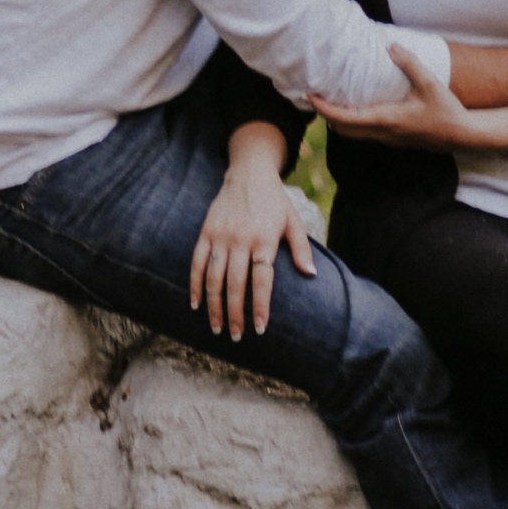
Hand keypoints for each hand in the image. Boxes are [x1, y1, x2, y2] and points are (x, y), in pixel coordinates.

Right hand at [189, 125, 317, 340]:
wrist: (249, 172)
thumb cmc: (275, 201)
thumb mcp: (293, 221)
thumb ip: (302, 249)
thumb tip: (311, 275)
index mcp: (265, 239)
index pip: (261, 280)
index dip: (259, 305)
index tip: (259, 328)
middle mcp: (241, 239)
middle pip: (235, 284)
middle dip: (235, 314)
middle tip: (236, 336)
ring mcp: (221, 236)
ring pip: (214, 277)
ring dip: (214, 306)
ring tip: (217, 328)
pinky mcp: (206, 232)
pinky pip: (197, 263)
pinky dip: (195, 285)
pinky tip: (196, 305)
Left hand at [318, 42, 479, 148]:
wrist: (463, 136)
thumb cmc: (446, 110)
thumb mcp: (430, 83)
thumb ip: (409, 63)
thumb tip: (390, 45)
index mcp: (386, 120)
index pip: (345, 119)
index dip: (324, 109)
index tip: (310, 97)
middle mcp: (383, 133)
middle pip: (343, 130)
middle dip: (326, 116)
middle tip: (314, 97)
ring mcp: (389, 140)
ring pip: (354, 135)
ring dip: (339, 120)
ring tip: (331, 101)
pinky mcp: (395, 140)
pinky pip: (366, 134)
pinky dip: (353, 123)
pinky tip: (356, 108)